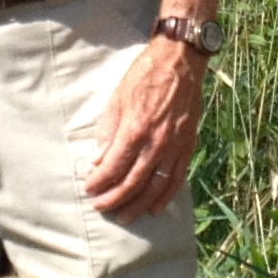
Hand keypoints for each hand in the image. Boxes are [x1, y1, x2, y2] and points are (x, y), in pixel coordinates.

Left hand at [85, 36, 205, 216]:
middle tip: (101, 207)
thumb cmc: (145, 75)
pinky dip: (166, 196)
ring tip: (124, 216)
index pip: (114, 167)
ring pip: (155, 186)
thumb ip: (108, 131)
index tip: (89, 189)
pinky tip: (155, 208)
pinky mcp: (188, 146)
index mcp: (135, 130)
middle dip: (114, 199)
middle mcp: (156, 143)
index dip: (100, 182)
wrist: (180, 61)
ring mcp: (175, 146)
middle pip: (133, 182)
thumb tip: (98, 159)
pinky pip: (177, 178)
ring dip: (138, 205)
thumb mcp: (118, 98)